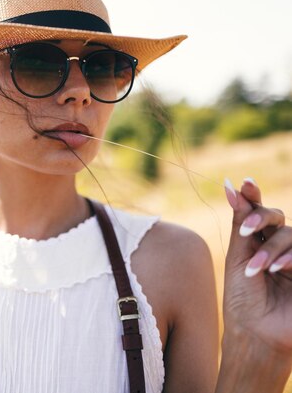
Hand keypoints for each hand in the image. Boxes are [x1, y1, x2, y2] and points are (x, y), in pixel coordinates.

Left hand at [223, 178, 291, 354]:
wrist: (257, 334)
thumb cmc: (242, 299)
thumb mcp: (237, 259)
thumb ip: (240, 224)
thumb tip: (231, 186)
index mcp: (256, 242)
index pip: (258, 212)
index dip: (253, 196)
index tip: (244, 183)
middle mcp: (278, 247)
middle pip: (277, 218)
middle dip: (260, 219)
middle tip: (245, 232)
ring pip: (291, 234)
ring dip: (271, 248)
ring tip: (255, 269)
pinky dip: (289, 257)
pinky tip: (277, 270)